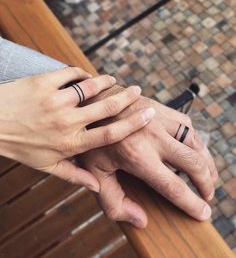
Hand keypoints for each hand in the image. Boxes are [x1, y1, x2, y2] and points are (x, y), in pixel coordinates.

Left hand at [0, 67, 155, 191]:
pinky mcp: (44, 83)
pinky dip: (80, 73)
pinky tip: (84, 75)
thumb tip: (95, 187)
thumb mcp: (45, 166)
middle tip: (138, 89)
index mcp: (71, 142)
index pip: (111, 134)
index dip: (133, 124)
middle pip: (107, 108)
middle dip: (126, 97)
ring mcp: (56, 100)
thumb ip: (73, 175)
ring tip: (113, 80)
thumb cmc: (18, 146)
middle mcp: (68, 121)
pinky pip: (70, 73)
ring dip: (105, 82)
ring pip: (90, 87)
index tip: (147, 114)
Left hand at [78, 89, 217, 227]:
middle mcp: (153, 136)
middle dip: (206, 183)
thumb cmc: (91, 137)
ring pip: (196, 142)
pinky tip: (193, 149)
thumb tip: (141, 220)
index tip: (203, 213)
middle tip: (208, 194)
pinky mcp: (162, 108)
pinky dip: (195, 140)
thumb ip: (113, 201)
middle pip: (193, 163)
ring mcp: (160, 119)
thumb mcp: (94, 172)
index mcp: (136, 156)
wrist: (93, 101)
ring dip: (206, 161)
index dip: (191, 203)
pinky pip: (187, 125)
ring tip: (208, 175)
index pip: (173, 186)